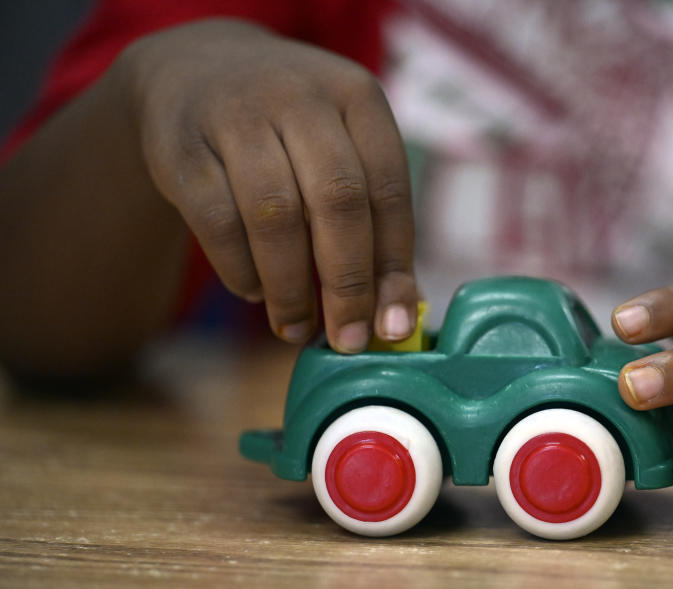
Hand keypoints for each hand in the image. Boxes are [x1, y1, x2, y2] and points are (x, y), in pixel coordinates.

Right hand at [123, 19, 417, 350]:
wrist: (191, 72)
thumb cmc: (287, 131)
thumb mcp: (339, 148)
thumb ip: (372, 219)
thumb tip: (397, 314)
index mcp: (356, 96)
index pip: (389, 186)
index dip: (394, 263)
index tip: (394, 325)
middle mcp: (300, 96)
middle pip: (337, 201)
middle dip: (348, 283)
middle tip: (348, 340)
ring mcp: (236, 115)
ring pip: (275, 216)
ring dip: (291, 287)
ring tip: (297, 327)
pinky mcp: (181, 145)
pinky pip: (219, 223)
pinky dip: (241, 270)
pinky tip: (255, 291)